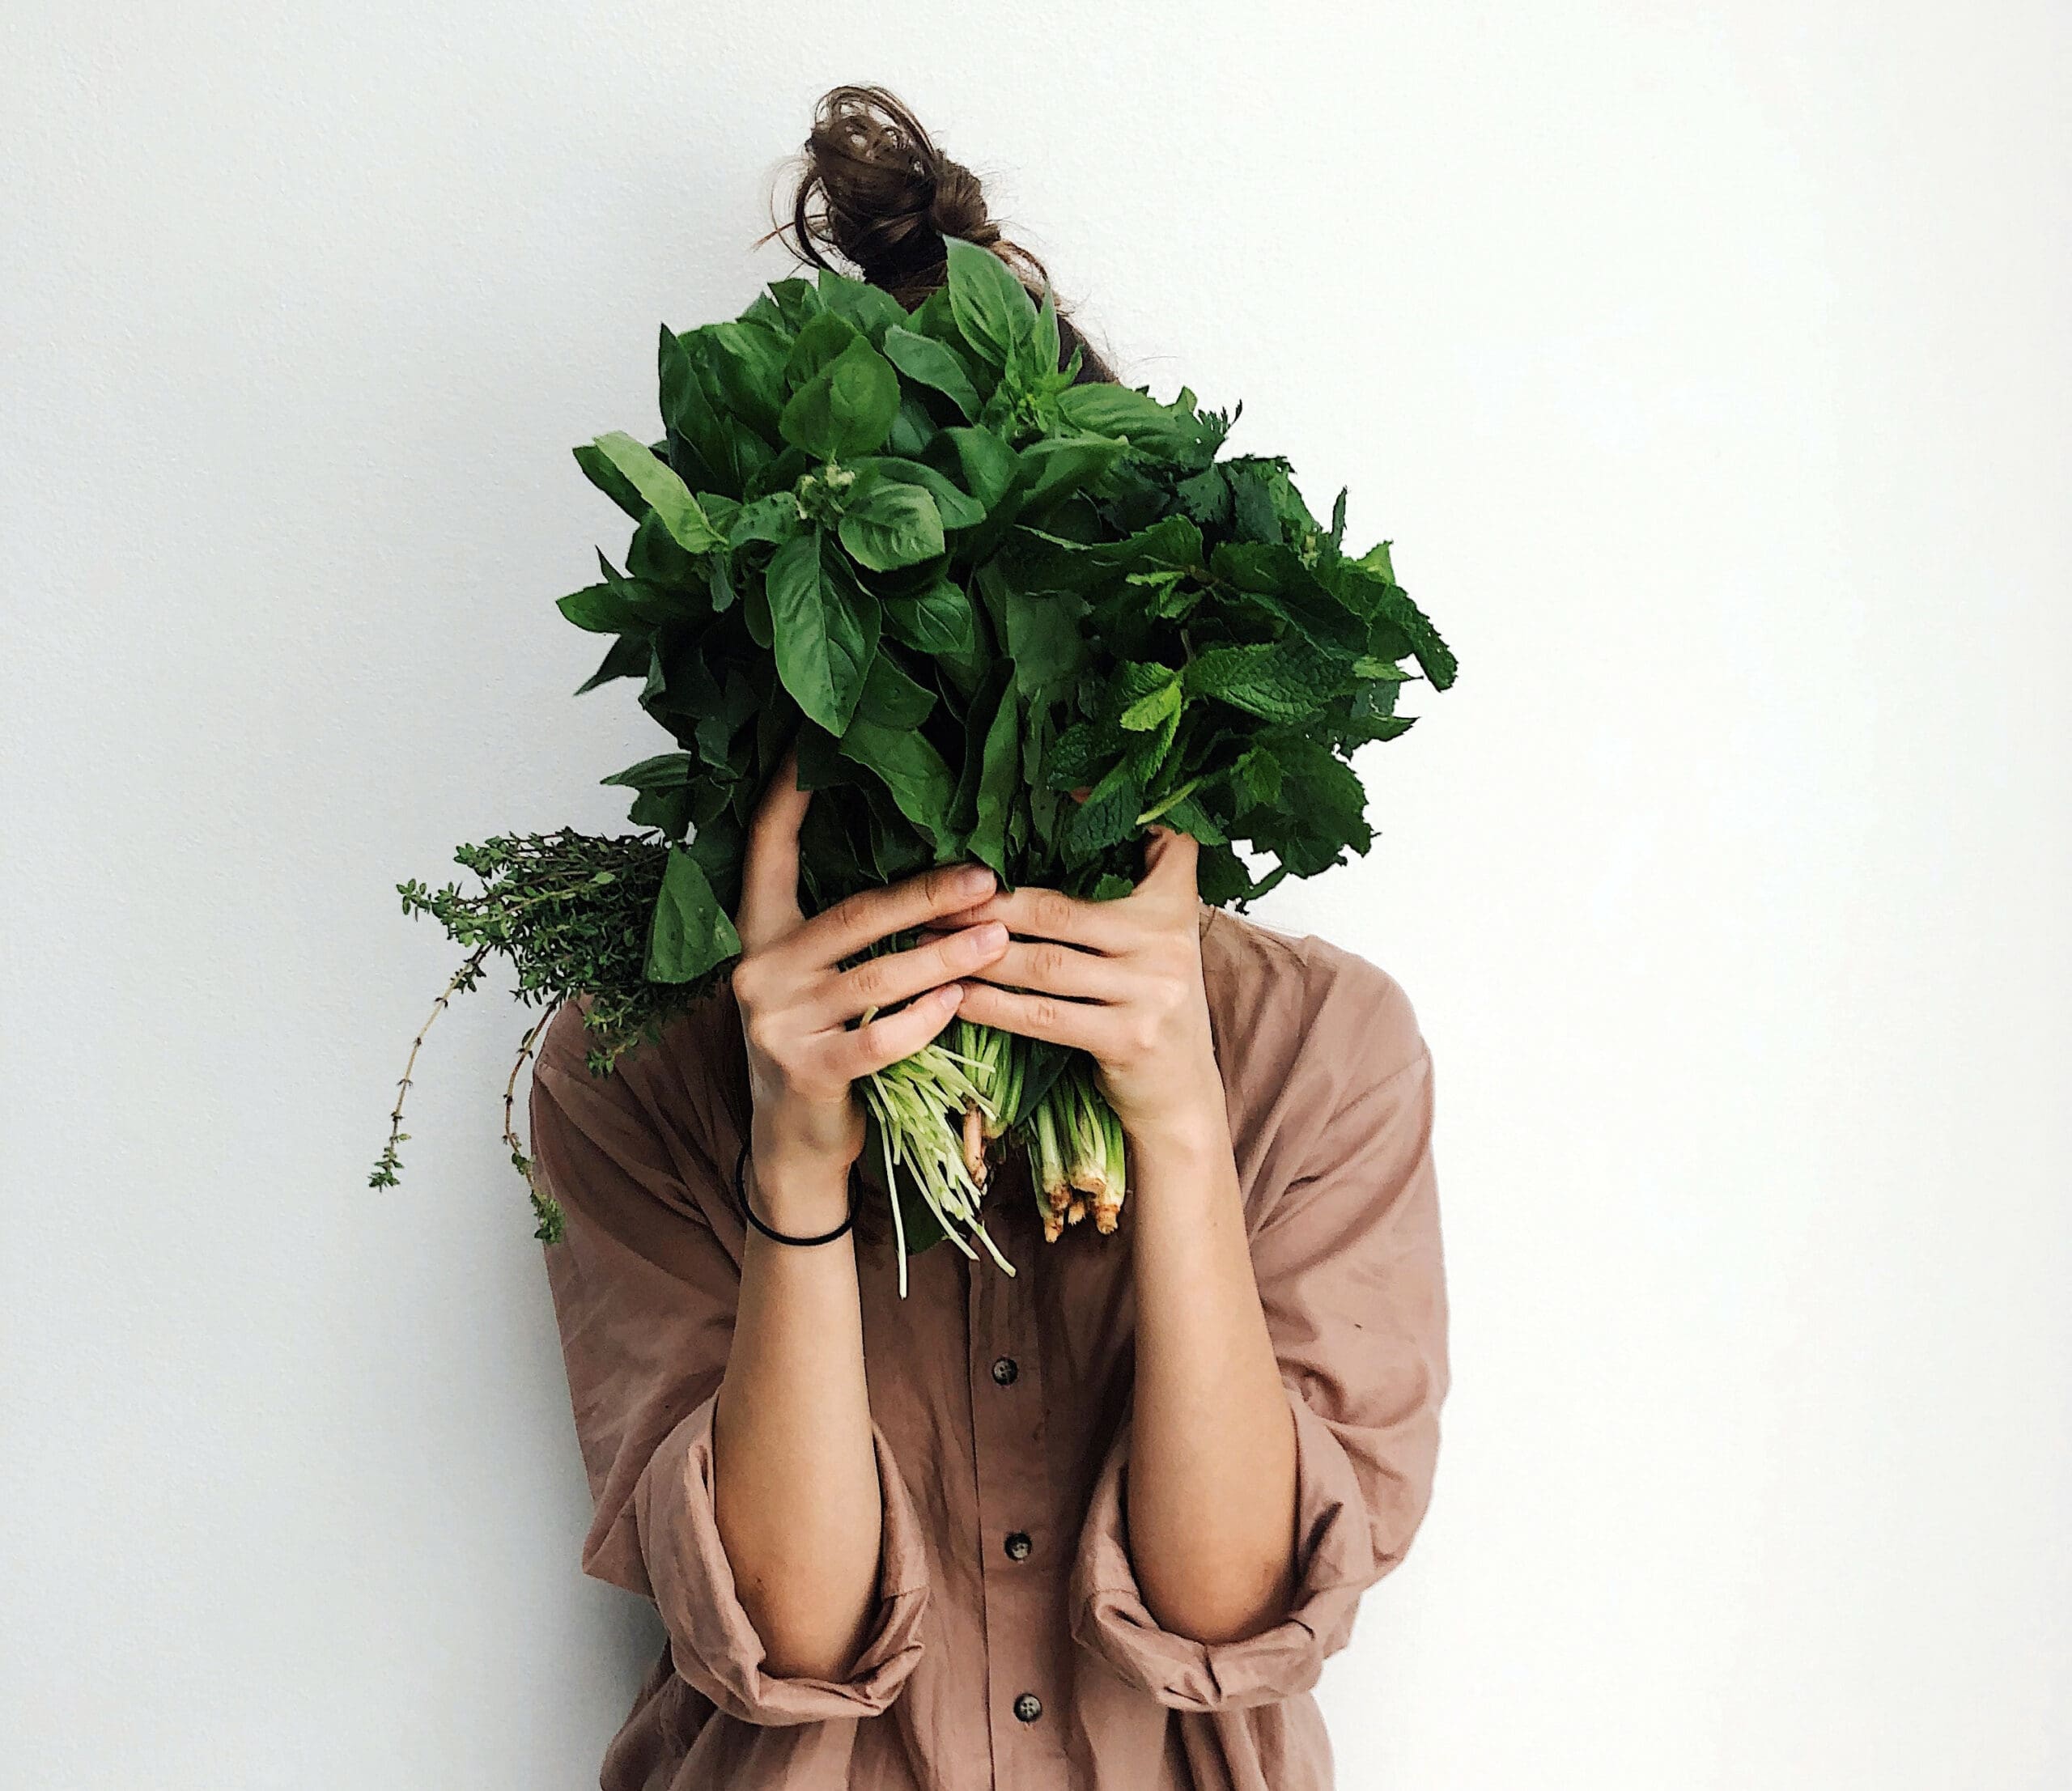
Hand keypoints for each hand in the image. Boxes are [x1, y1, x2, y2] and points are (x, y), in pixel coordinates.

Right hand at [730, 749, 1010, 1223]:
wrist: (793, 1145)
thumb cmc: (824, 1044)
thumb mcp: (818, 979)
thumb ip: (848, 931)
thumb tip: (932, 870)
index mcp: (759, 933)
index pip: (765, 849)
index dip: (787, 798)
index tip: (811, 747)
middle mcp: (758, 970)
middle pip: (853, 915)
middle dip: (927, 894)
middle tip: (989, 875)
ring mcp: (777, 1023)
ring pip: (877, 977)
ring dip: (946, 957)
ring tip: (1000, 937)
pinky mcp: (806, 1072)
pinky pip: (879, 1037)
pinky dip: (925, 1018)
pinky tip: (962, 1002)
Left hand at [943, 826, 1224, 1147]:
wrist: (1181, 1094)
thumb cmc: (1149, 1004)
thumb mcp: (1157, 939)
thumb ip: (1125, 890)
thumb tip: (1052, 825)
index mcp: (1174, 904)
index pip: (1159, 841)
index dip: (1107, 813)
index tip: (1058, 786)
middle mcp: (1168, 941)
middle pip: (1060, 909)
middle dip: (989, 904)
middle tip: (934, 895)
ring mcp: (1152, 991)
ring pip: (1045, 964)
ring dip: (978, 952)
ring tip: (928, 942)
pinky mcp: (1128, 1038)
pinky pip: (1043, 1016)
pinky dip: (994, 1005)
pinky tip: (957, 994)